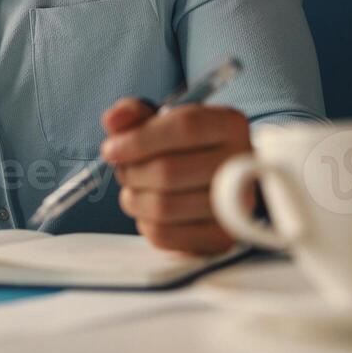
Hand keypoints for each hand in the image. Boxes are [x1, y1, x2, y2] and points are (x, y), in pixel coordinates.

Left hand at [99, 98, 252, 254]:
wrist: (215, 184)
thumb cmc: (184, 149)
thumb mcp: (162, 121)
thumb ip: (134, 115)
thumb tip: (113, 121)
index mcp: (229, 125)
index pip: (185, 127)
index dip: (139, 139)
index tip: (111, 149)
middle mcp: (240, 165)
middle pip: (168, 171)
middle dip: (131, 172)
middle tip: (123, 170)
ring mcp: (235, 206)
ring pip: (162, 206)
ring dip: (133, 198)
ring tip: (134, 188)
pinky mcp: (220, 238)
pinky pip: (164, 234)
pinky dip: (144, 222)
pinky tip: (149, 210)